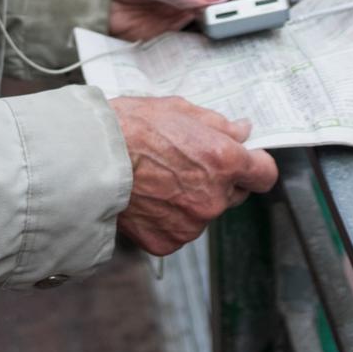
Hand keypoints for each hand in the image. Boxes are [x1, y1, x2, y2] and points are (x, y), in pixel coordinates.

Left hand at [109, 0, 254, 41]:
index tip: (235, 1)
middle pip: (235, 8)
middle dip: (239, 17)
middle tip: (227, 23)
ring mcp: (193, 19)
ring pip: (222, 30)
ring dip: (225, 36)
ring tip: (219, 38)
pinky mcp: (181, 39)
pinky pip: (201, 48)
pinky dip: (206, 52)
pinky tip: (206, 55)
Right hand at [111, 97, 278, 255]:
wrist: (88, 160)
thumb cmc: (129, 128)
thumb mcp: (178, 110)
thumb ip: (218, 124)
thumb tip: (242, 131)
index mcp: (223, 161)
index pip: (265, 174)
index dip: (255, 166)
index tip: (246, 163)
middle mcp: (213, 197)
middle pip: (234, 194)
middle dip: (219, 181)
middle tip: (186, 164)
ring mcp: (191, 224)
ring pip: (205, 213)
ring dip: (192, 201)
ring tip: (158, 180)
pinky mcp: (168, 242)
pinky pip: (179, 231)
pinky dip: (168, 219)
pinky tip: (148, 199)